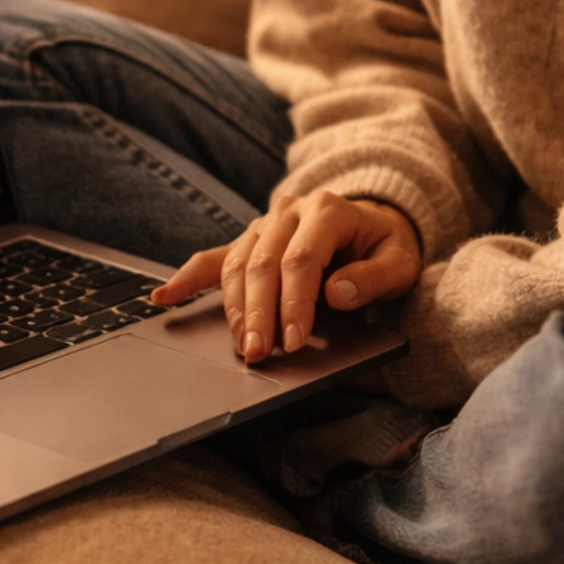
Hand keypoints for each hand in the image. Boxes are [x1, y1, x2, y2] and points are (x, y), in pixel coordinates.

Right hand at [150, 192, 421, 363]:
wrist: (373, 222)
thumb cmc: (385, 247)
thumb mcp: (400, 261)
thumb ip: (374, 277)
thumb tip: (338, 294)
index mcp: (326, 210)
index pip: (302, 260)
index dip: (294, 302)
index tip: (293, 341)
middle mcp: (289, 211)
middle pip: (263, 264)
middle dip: (258, 313)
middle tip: (258, 354)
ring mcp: (263, 223)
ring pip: (237, 265)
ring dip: (234, 308)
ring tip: (240, 345)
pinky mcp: (248, 240)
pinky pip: (213, 258)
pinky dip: (187, 278)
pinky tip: (163, 298)